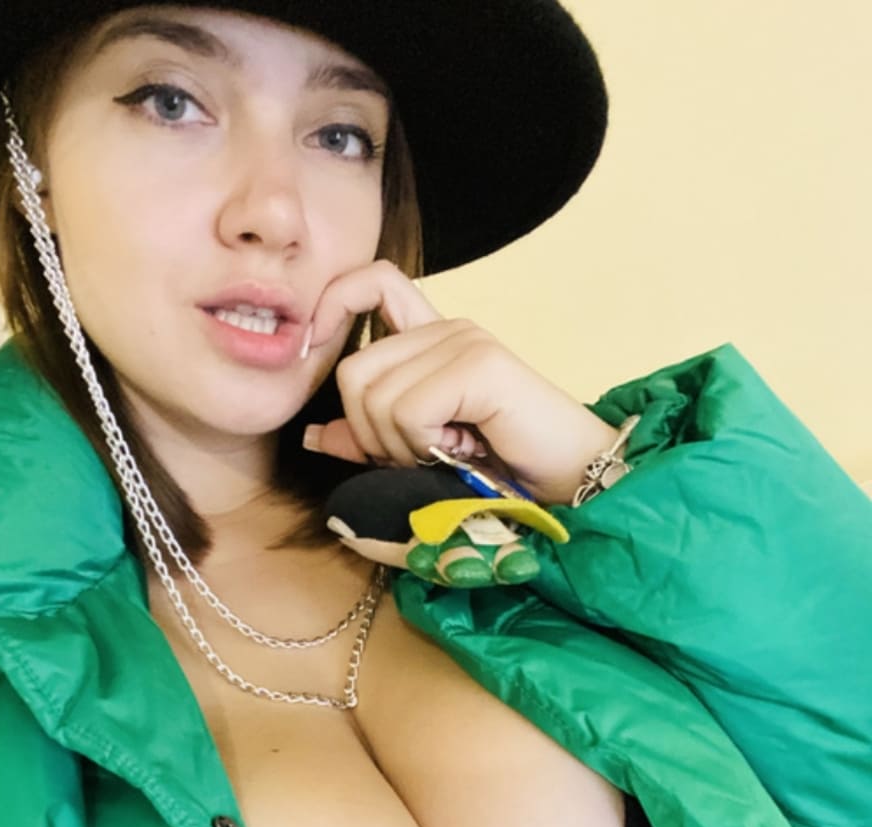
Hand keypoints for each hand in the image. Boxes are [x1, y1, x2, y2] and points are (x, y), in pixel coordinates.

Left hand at [303, 260, 619, 504]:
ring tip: (444, 456)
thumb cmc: (502, 472)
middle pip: (354, 371)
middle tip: (417, 455)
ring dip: (398, 447)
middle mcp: (448, 331)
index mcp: (433, 341)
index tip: (318, 349)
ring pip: (375, 396)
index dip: (335, 304)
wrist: (571, 485)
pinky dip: (421, 446)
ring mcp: (465, 342)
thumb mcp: (420, 454)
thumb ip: (370, 438)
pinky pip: (408, 410)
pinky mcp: (479, 364)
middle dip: (370, 433)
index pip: (372, 282)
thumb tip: (314, 435)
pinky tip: (459, 452)